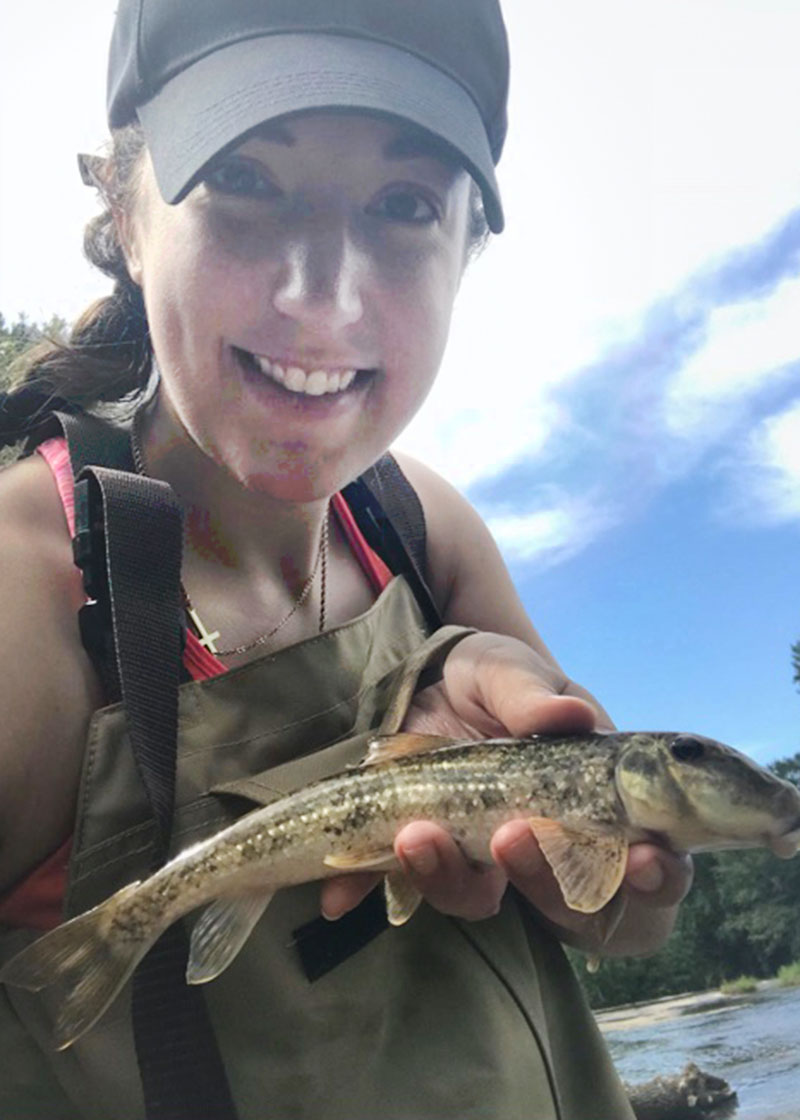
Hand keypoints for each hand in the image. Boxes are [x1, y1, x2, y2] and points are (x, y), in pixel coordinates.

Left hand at [319, 632, 690, 955]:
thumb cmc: (484, 675)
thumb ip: (534, 695)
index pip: (650, 862)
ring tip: (415, 833)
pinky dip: (371, 890)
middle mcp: (543, 844)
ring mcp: (480, 858)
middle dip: (545, 881)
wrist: (413, 677)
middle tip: (513, 835)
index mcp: (593, 802)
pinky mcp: (421, 858)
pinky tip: (342, 891)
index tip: (642, 860)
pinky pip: (401, 892)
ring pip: (481, 900)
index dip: (656, 877)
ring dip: (450, 878)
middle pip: (569, 904)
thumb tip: (571, 715)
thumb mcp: (506, 669)